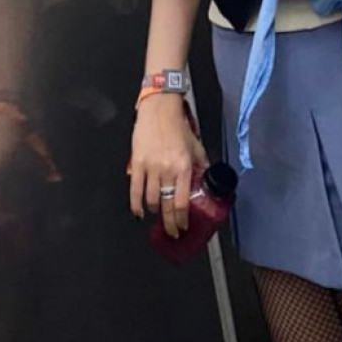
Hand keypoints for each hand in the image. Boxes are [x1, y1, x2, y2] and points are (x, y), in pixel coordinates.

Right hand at [128, 94, 207, 238]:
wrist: (159, 109)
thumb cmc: (177, 126)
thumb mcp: (195, 145)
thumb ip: (201, 164)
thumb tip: (206, 178)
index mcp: (184, 166)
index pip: (182, 202)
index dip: (182, 219)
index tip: (183, 227)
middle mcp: (168, 169)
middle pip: (166, 205)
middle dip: (170, 223)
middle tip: (172, 232)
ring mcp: (151, 168)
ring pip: (151, 200)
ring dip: (155, 212)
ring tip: (158, 216)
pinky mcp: (137, 164)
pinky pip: (135, 191)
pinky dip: (136, 205)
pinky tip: (139, 213)